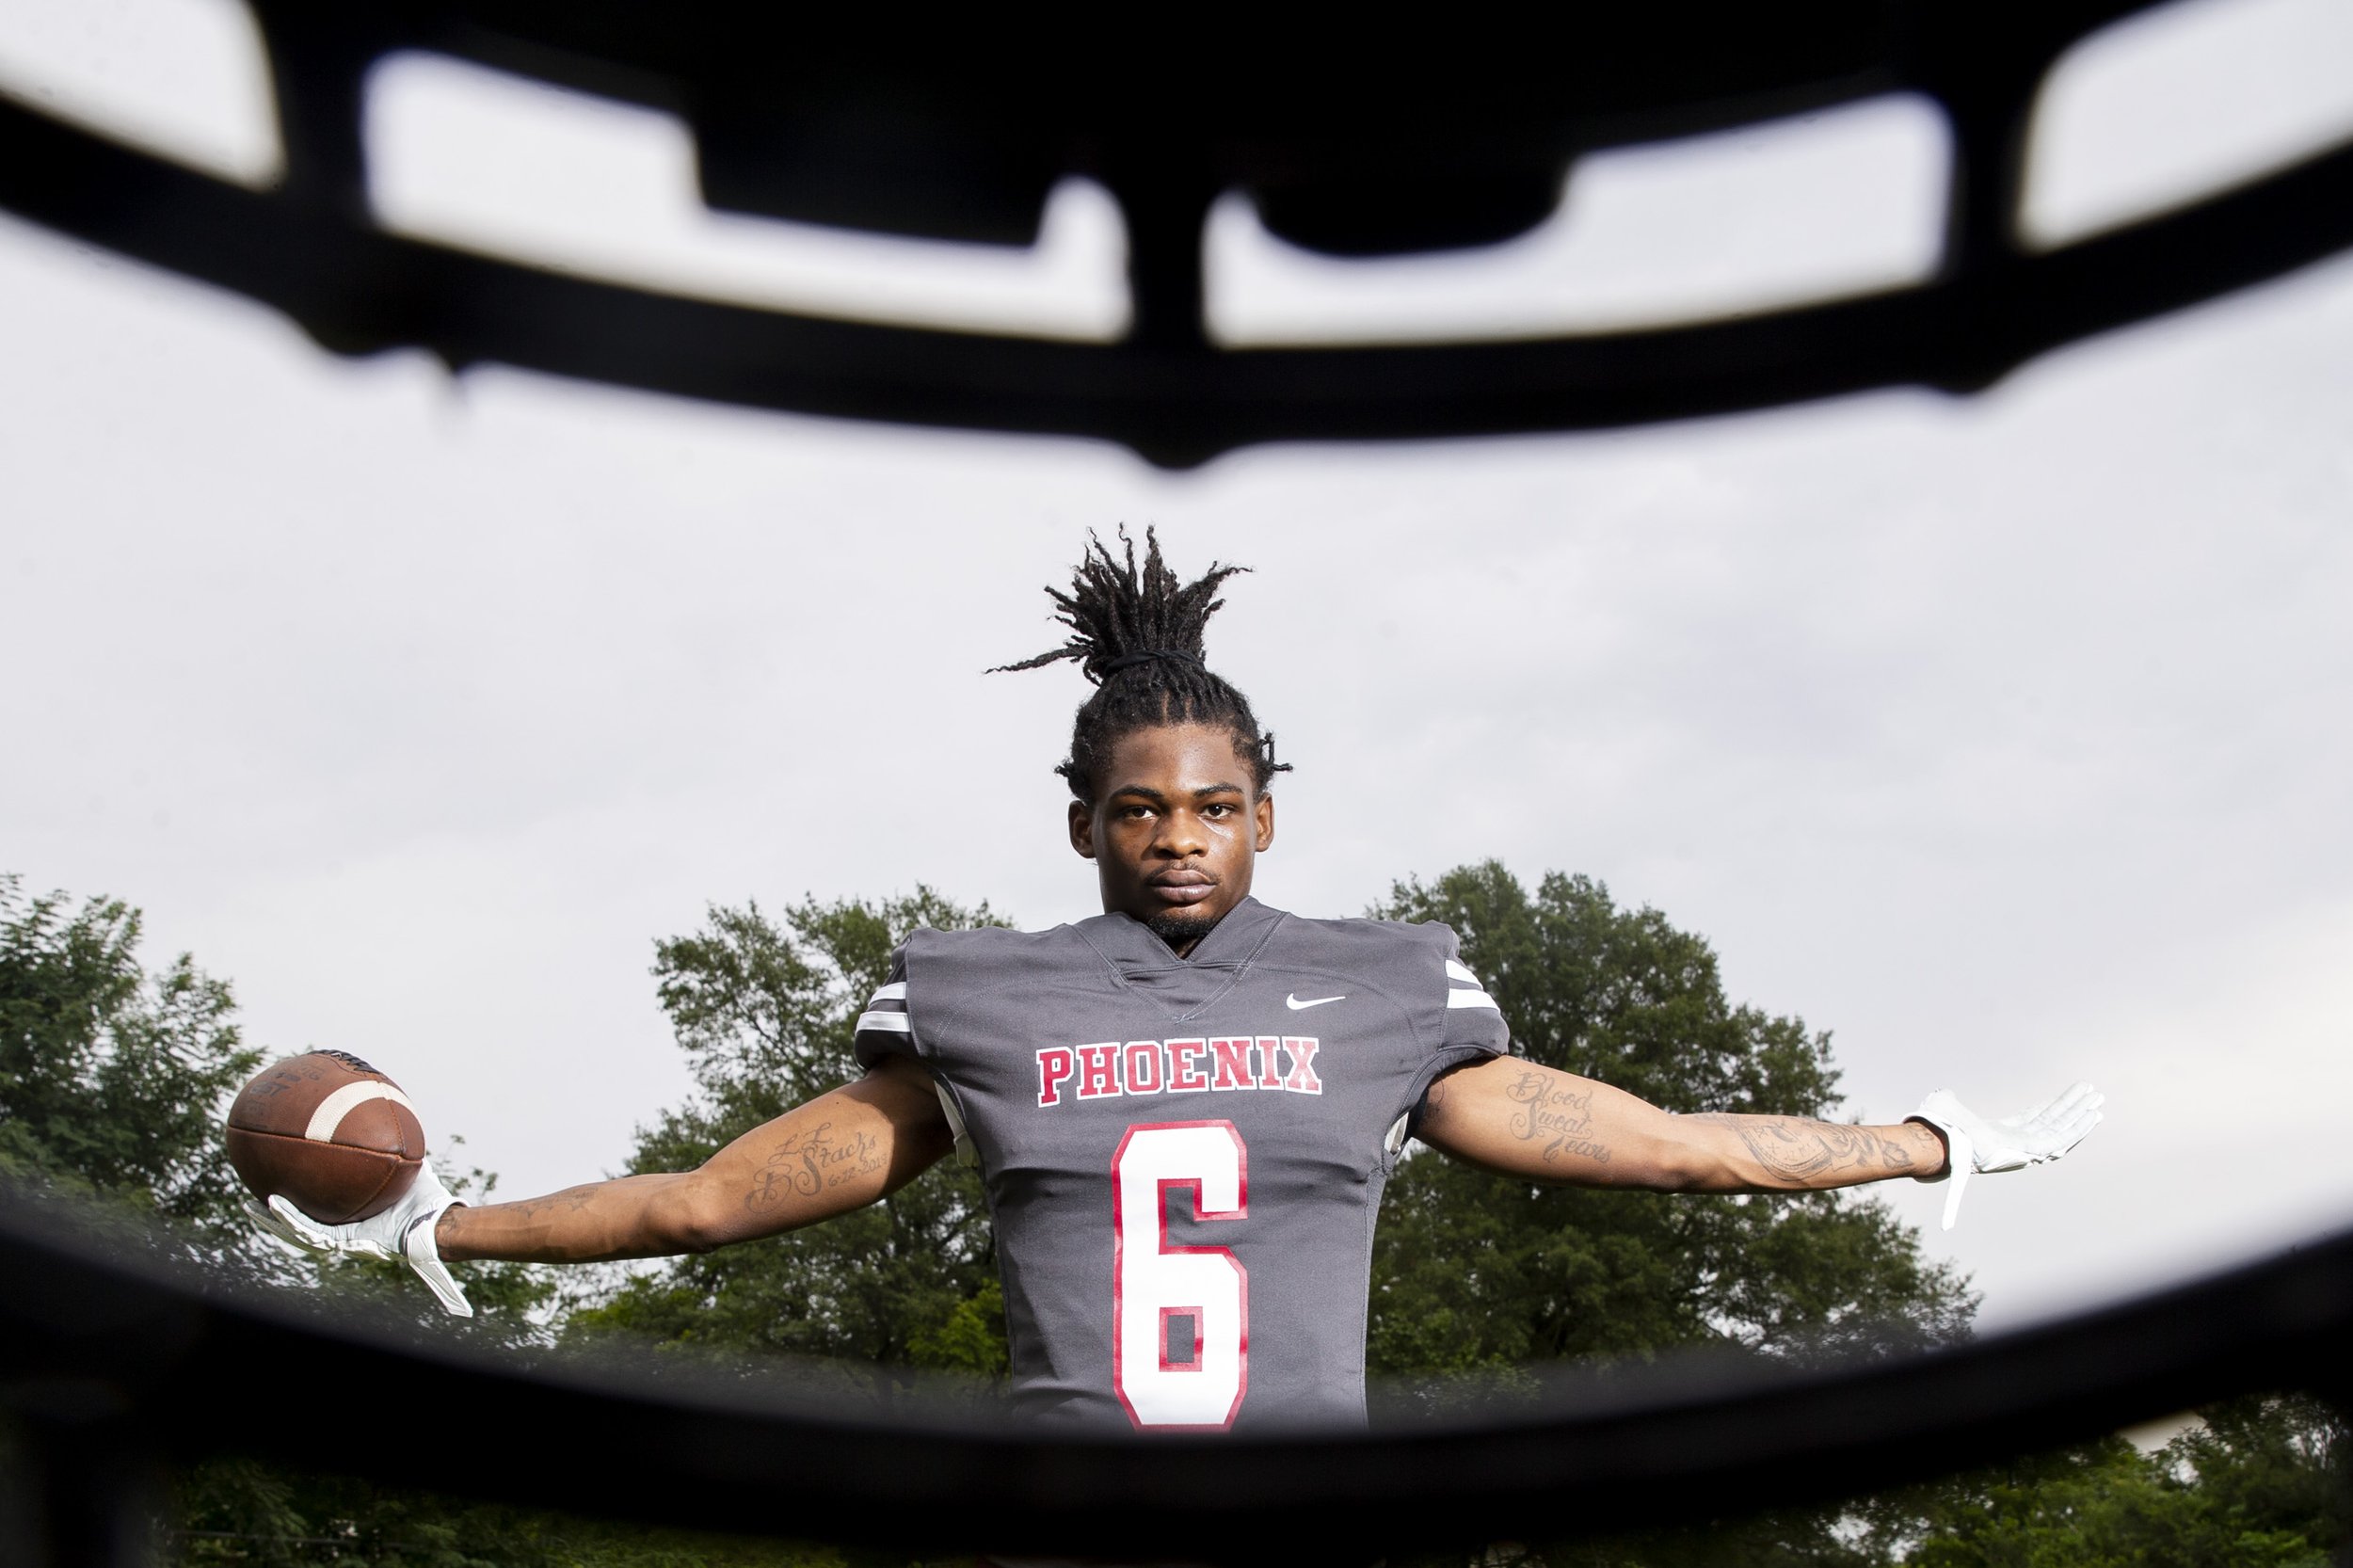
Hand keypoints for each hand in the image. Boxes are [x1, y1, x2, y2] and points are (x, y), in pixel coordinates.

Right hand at [244, 1163, 473, 1316]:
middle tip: (253, 1197)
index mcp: (351, 1214)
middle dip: (276, 1212)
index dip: (299, 1200)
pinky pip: (310, 1229)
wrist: (434, 1222)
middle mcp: (343, 1226)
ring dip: (273, 1219)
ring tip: (251, 1206)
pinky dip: (290, 1217)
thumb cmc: (425, 1197)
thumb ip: (393, 1144)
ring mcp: (342, 1236)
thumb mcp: (404, 1163)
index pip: (318, 1206)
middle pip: (301, 1220)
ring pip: (297, 1230)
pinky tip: (273, 1203)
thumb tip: (389, 1116)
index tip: (280, 1183)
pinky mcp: (343, 1241)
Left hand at [1908, 1082, 2103, 1230]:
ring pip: (2061, 1129)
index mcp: (2002, 1134)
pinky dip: (2079, 1127)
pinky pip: (2062, 1138)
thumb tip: (1944, 1094)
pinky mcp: (2033, 1152)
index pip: (2033, 1120)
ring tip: (2097, 1098)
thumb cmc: (1942, 1128)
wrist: (1943, 1141)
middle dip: (2071, 1108)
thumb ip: (1949, 1099)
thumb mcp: (1948, 1107)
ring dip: (2080, 1114)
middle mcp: (2017, 1143)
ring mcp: (2027, 1149)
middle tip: (2090, 1092)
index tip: (2065, 1097)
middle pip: (2052, 1122)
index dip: (2050, 1108)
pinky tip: (2093, 1114)